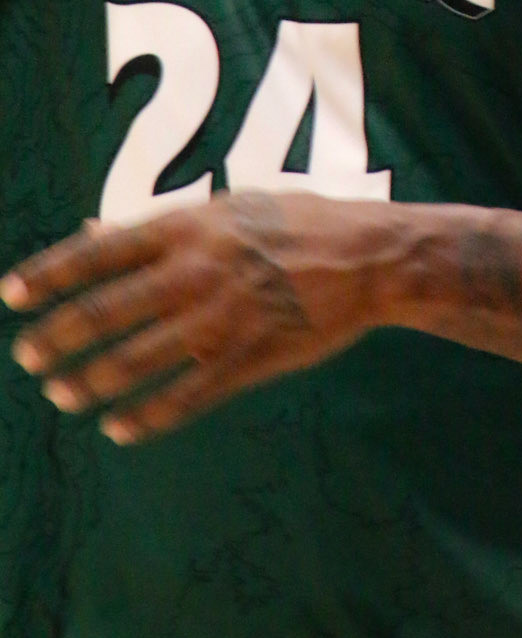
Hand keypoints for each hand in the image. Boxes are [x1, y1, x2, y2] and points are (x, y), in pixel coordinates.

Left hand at [2, 190, 387, 441]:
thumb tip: (90, 233)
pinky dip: (145, 417)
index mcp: (189, 227)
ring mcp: (221, 320)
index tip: (12, 294)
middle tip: (28, 355)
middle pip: (107, 310)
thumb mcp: (227, 209)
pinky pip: (183, 398)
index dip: (51, 273)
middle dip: (58, 336)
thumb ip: (157, 227)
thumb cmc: (296, 224)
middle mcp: (196, 272)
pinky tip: (119, 428)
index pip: (101, 252)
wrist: (369, 258)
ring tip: (62, 392)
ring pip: (135, 361)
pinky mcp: (247, 359)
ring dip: (90, 381)